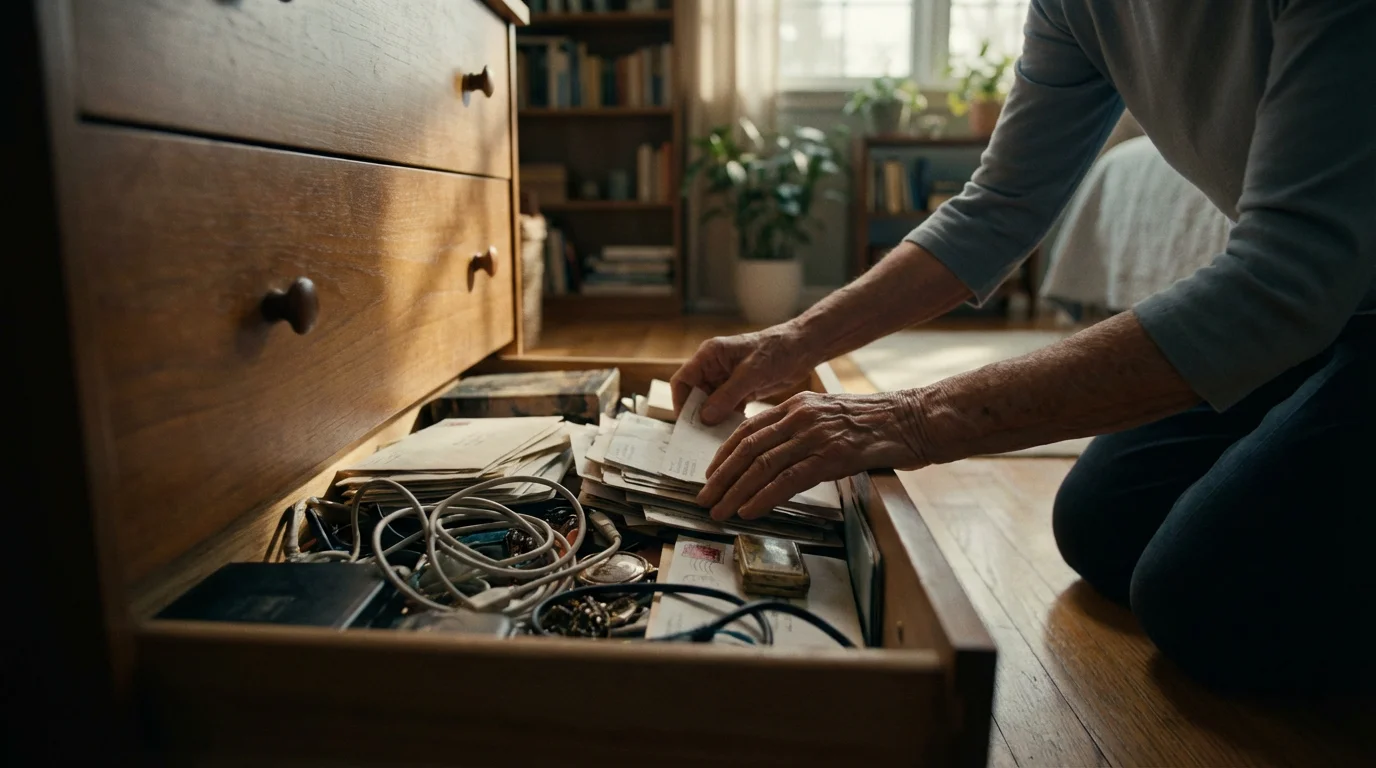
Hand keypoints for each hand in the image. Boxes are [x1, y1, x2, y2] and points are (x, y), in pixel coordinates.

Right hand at [670, 326, 816, 425]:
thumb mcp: (752, 373)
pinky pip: (727, 408)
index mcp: (710, 355)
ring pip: (710, 404)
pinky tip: (733, 432)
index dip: (681, 403)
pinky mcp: (740, 389)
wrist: (803, 347)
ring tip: (716, 439)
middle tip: (701, 439)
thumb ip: (727, 395)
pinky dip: (728, 420)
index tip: (687, 425)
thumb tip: (705, 417)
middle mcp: (714, 367)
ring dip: (714, 420)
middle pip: (695, 395)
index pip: (682, 381)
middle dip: (698, 415)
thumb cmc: (778, 350)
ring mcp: (727, 379)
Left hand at [696, 391, 928, 520]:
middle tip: (704, 497)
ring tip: (719, 510)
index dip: (724, 454)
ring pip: (761, 465)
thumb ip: (802, 430)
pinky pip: (787, 479)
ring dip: (735, 492)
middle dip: (721, 476)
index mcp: (797, 405)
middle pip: (747, 448)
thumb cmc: (877, 424)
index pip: (748, 429)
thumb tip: (777, 456)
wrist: (914, 419)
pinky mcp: (831, 457)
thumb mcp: (831, 416)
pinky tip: (749, 510)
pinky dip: (763, 497)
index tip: (711, 474)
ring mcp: (815, 435)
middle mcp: (800, 416)